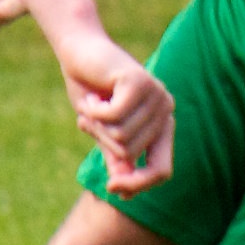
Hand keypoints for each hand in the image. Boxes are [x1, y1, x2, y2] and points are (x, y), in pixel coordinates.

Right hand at [40, 19, 174, 193]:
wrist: (79, 51)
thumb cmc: (91, 90)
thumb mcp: (103, 130)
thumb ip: (117, 157)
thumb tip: (126, 193)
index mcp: (162, 125)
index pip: (162, 171)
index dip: (138, 184)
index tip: (111, 187)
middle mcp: (166, 110)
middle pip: (130, 153)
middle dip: (101, 140)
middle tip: (91, 116)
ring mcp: (157, 95)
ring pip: (120, 136)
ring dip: (95, 123)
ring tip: (92, 103)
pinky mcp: (139, 82)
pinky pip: (112, 116)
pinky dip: (92, 110)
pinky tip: (92, 94)